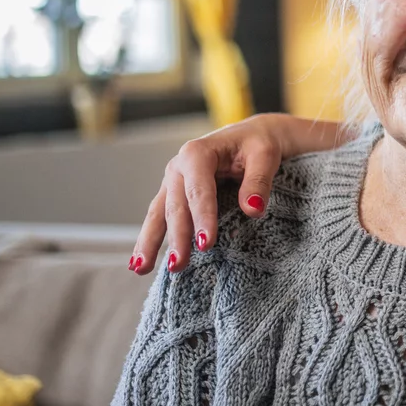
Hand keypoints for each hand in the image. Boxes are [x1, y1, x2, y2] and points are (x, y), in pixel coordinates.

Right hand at [129, 114, 289, 274]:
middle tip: (179, 265)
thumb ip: (259, 181)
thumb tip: (253, 209)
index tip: (206, 244)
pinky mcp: (174, 194)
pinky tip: (140, 261)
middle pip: (176, 206)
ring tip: (141, 269)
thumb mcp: (265, 155)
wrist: (252, 136)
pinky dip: (150, 238)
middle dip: (176, 237)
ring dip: (150, 242)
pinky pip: (159, 217)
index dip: (202, 217)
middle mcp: (179, 167)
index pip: (199, 190)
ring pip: (158, 213)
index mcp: (198, 153)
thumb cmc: (258, 144)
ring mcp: (173, 181)